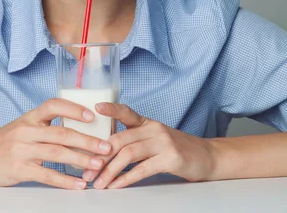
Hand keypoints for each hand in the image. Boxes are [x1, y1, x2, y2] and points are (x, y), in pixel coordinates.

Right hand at [0, 98, 111, 188]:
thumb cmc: (3, 142)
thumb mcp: (23, 126)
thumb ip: (45, 126)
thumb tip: (77, 128)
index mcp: (30, 117)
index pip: (54, 105)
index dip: (73, 109)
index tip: (92, 115)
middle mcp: (27, 130)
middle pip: (61, 133)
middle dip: (87, 140)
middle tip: (106, 146)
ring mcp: (22, 150)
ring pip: (57, 153)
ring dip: (81, 160)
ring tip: (98, 165)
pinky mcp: (18, 169)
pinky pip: (46, 175)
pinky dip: (65, 181)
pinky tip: (78, 184)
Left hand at [82, 102, 215, 188]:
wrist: (207, 157)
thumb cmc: (176, 149)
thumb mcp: (155, 139)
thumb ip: (135, 140)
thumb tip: (104, 152)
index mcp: (147, 123)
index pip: (126, 112)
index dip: (111, 109)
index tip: (95, 108)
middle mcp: (154, 128)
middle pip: (121, 139)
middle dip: (100, 157)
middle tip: (87, 172)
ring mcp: (163, 142)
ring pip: (129, 154)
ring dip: (110, 171)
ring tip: (98, 183)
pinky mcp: (171, 158)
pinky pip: (143, 169)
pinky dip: (126, 178)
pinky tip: (116, 186)